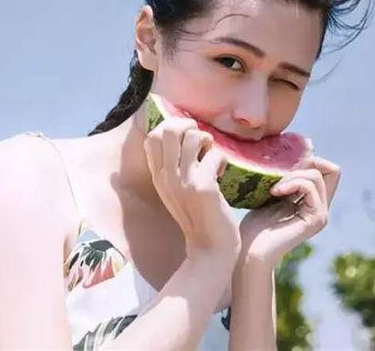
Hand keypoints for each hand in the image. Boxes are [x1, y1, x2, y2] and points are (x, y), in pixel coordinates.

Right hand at [144, 116, 240, 259]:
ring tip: (211, 156)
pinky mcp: (203, 187)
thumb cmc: (198, 216)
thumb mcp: (176, 190)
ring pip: (193, 136)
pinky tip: (220, 173)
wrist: (210, 250)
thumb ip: (173, 167)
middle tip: (201, 139)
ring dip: (207, 140)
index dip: (170, 127)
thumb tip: (183, 135)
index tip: (186, 136)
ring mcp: (184, 181)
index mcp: (158, 177)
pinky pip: (215, 154)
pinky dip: (222, 159)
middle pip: (169, 130)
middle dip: (188, 124)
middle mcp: (167, 177)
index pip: (153, 137)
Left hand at [237, 139, 340, 268]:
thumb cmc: (254, 224)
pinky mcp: (316, 219)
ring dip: (292, 174)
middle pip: (331, 169)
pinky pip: (310, 186)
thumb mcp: (271, 193)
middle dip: (305, 161)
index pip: (327, 169)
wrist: (249, 251)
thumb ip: (284, 179)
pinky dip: (292, 182)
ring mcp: (320, 214)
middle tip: (280, 172)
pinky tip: (274, 191)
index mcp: (312, 200)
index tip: (284, 162)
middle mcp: (320, 206)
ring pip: (317, 175)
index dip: (310, 157)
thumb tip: (294, 153)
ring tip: (273, 187)